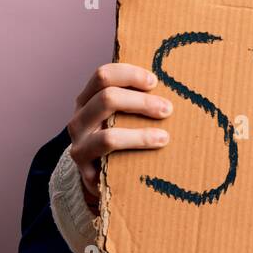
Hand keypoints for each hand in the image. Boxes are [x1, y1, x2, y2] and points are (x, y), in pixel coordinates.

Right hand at [67, 62, 171, 210]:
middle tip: (167, 109)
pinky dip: (136, 146)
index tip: (155, 82)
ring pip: (108, 134)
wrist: (103, 178)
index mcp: (87, 99)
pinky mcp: (85, 169)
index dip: (130, 74)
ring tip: (165, 136)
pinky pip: (109, 154)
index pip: (103, 76)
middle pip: (107, 98)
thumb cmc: (121, 138)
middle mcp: (79, 119)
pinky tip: (156, 146)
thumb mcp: (122, 116)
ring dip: (141, 135)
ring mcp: (79, 145)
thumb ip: (137, 100)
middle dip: (142, 102)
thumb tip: (173, 85)